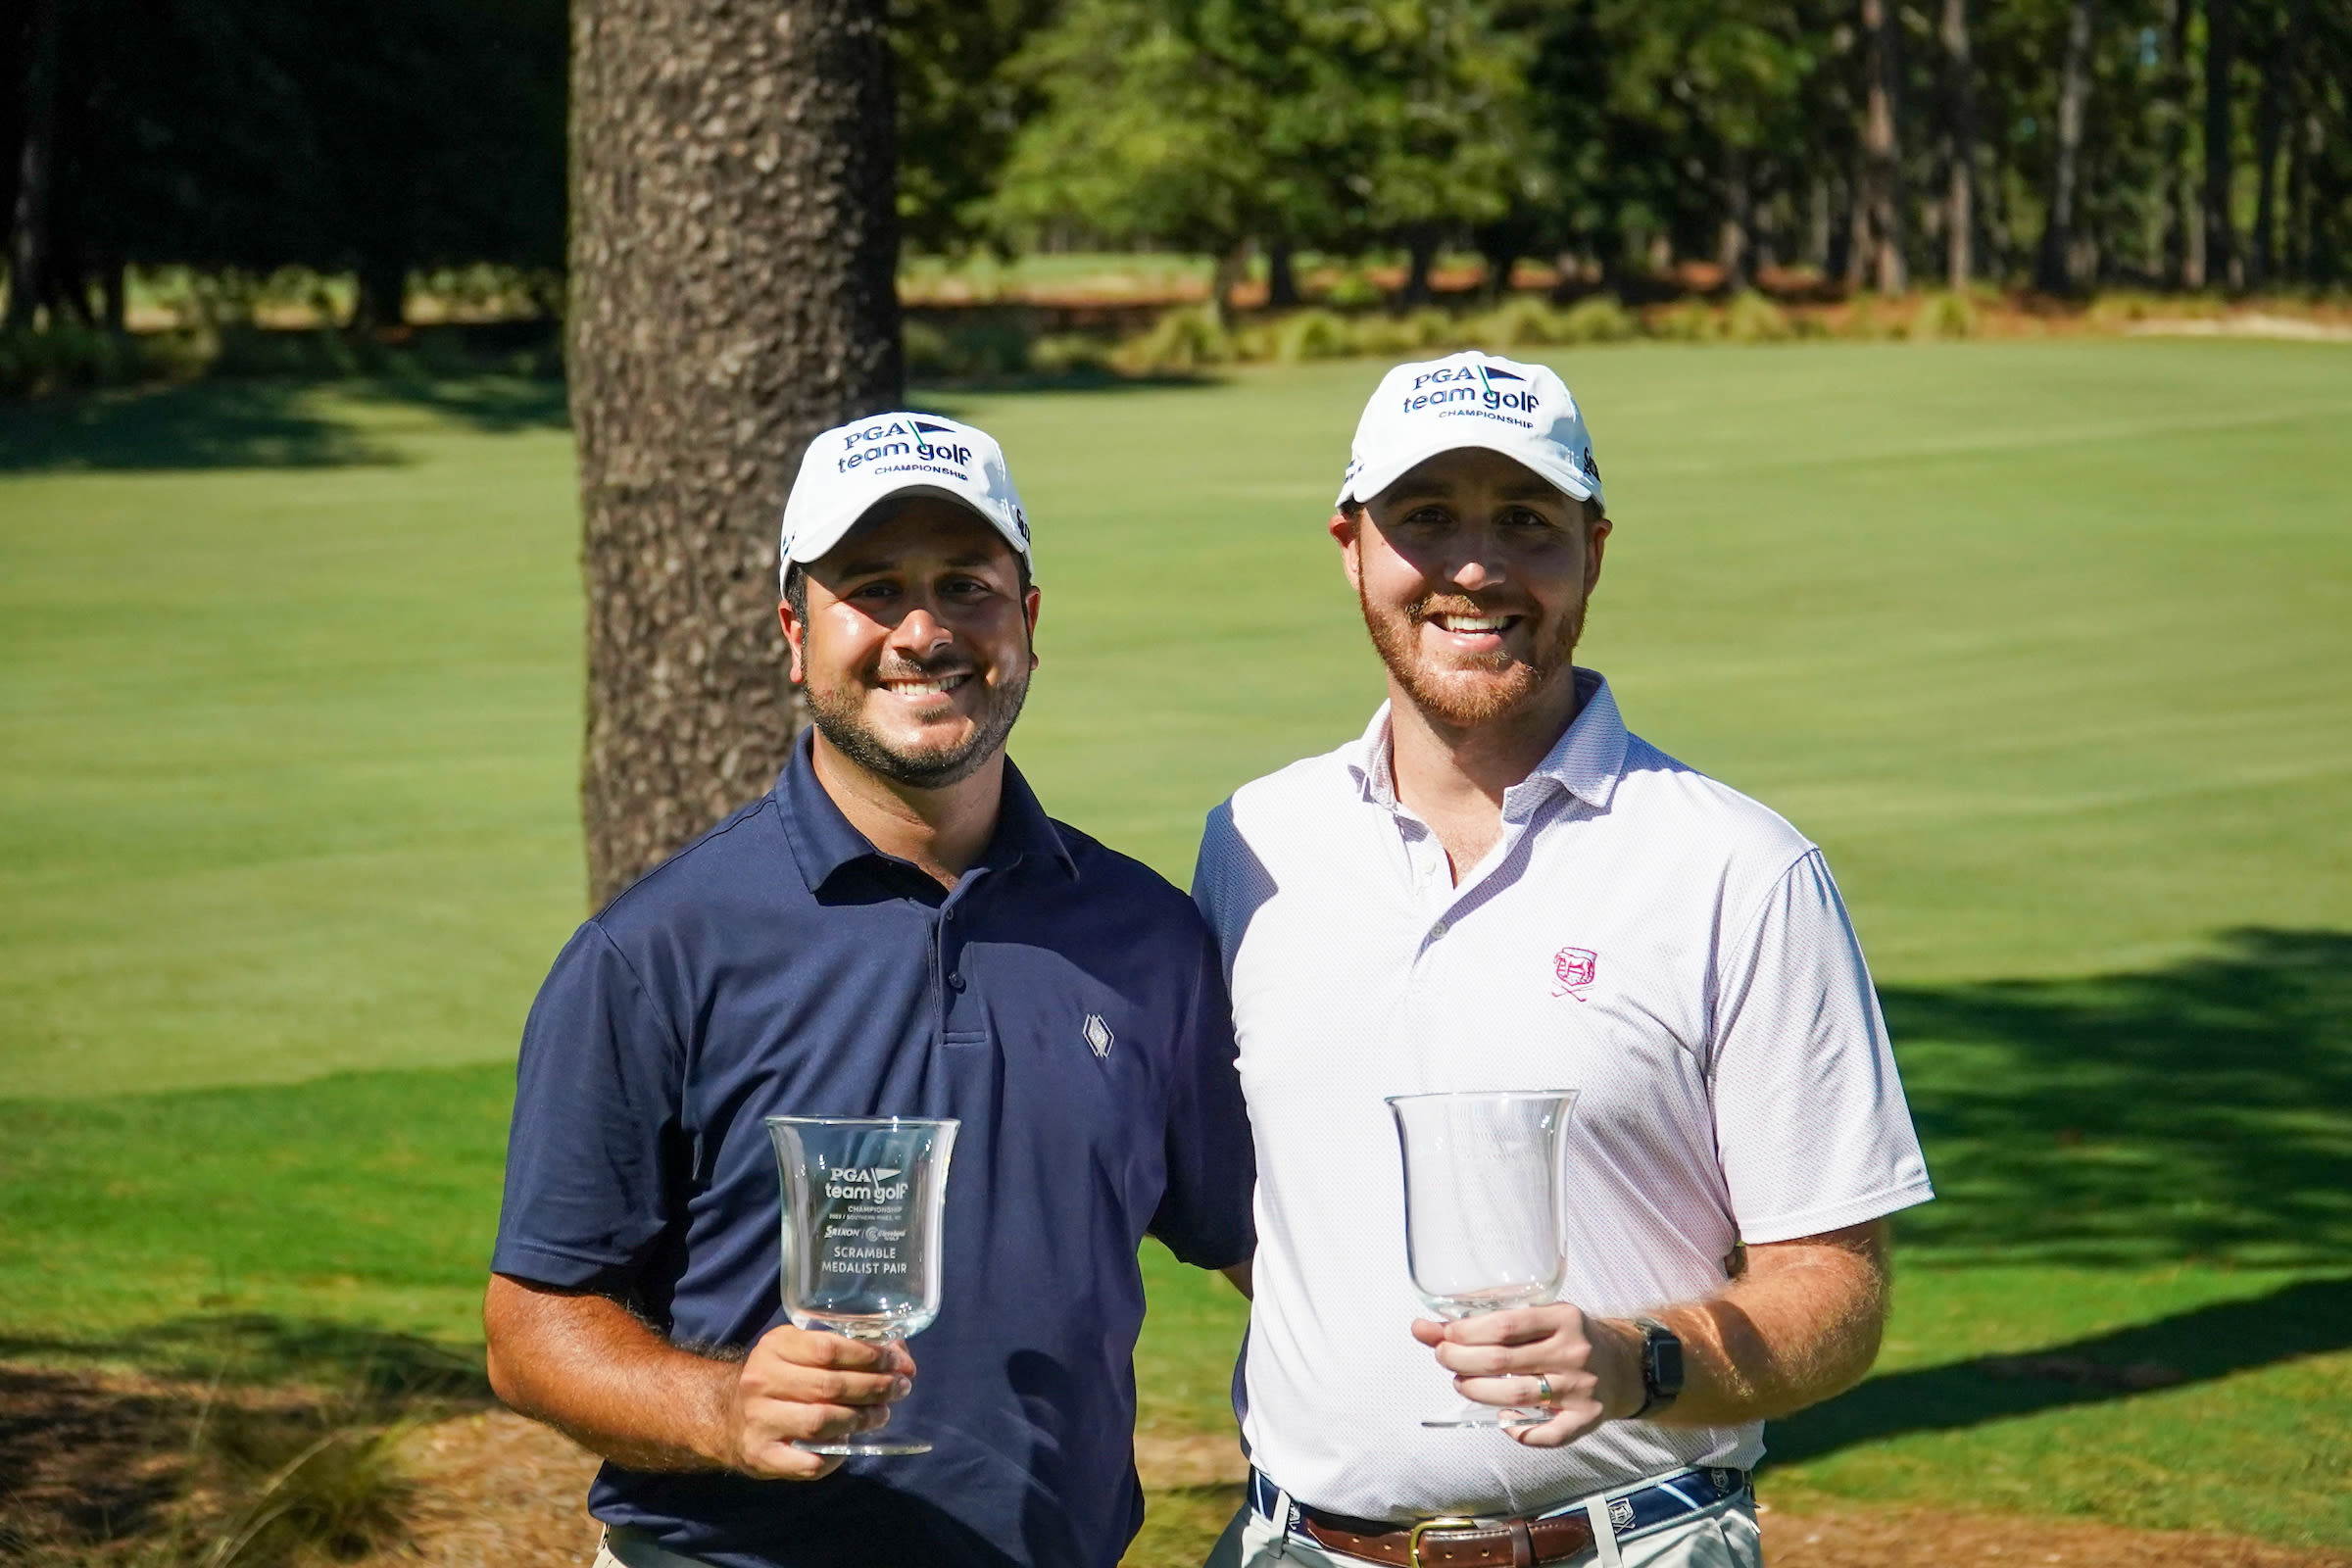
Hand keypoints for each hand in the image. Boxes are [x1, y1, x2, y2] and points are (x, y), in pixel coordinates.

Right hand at [720, 1326, 914, 1478]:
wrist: (728, 1418)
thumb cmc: (780, 1380)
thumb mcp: (801, 1352)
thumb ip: (845, 1350)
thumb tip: (900, 1356)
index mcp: (775, 1347)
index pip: (828, 1349)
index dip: (869, 1356)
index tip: (897, 1362)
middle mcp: (762, 1380)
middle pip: (829, 1386)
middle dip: (874, 1387)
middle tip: (900, 1388)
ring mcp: (758, 1420)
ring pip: (820, 1422)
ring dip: (859, 1420)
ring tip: (881, 1415)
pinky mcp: (760, 1455)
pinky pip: (807, 1461)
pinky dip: (834, 1457)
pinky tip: (848, 1447)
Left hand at [1410, 1305, 1641, 1447]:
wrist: (1626, 1365)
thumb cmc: (1570, 1337)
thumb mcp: (1540, 1317)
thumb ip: (1489, 1321)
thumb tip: (1424, 1328)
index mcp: (1564, 1318)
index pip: (1504, 1326)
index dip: (1464, 1333)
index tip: (1441, 1335)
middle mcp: (1574, 1353)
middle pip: (1503, 1362)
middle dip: (1461, 1360)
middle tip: (1443, 1358)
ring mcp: (1581, 1389)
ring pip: (1517, 1397)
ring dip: (1478, 1392)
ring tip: (1462, 1383)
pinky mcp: (1588, 1420)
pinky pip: (1548, 1436)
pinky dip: (1519, 1432)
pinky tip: (1503, 1421)